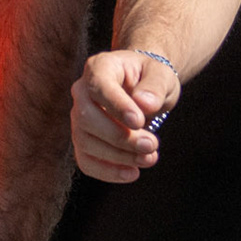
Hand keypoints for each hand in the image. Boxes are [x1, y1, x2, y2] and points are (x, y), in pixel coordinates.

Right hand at [70, 49, 179, 182]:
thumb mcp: (161, 76)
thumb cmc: (150, 79)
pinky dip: (108, 172)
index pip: (99, 86)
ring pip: (86, 143)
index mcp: (99, 67)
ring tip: (149, 157)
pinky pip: (86, 162)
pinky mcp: (83, 141)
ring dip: (119, 156)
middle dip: (120, 137)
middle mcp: (82, 91)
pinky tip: (132, 172)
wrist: (144, 90)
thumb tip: (144, 104)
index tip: (139, 122)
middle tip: (152, 145)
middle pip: (87, 118)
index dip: (116, 106)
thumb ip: (155, 87)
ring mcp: (78, 118)